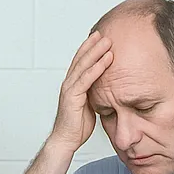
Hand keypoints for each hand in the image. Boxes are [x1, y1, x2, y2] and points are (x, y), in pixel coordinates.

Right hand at [47, 32, 112, 155]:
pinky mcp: (72, 97)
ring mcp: (69, 89)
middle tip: (104, 32)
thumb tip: (107, 89)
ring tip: (107, 41)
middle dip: (92, 45)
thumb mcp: (89, 105)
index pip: (80, 62)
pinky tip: (106, 59)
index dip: (89, 49)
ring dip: (96, 52)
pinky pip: (86, 79)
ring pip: (83, 66)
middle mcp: (69, 84)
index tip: (100, 38)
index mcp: (72, 85)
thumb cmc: (76, 126)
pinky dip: (97, 68)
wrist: (66, 140)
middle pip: (81, 59)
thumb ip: (94, 93)